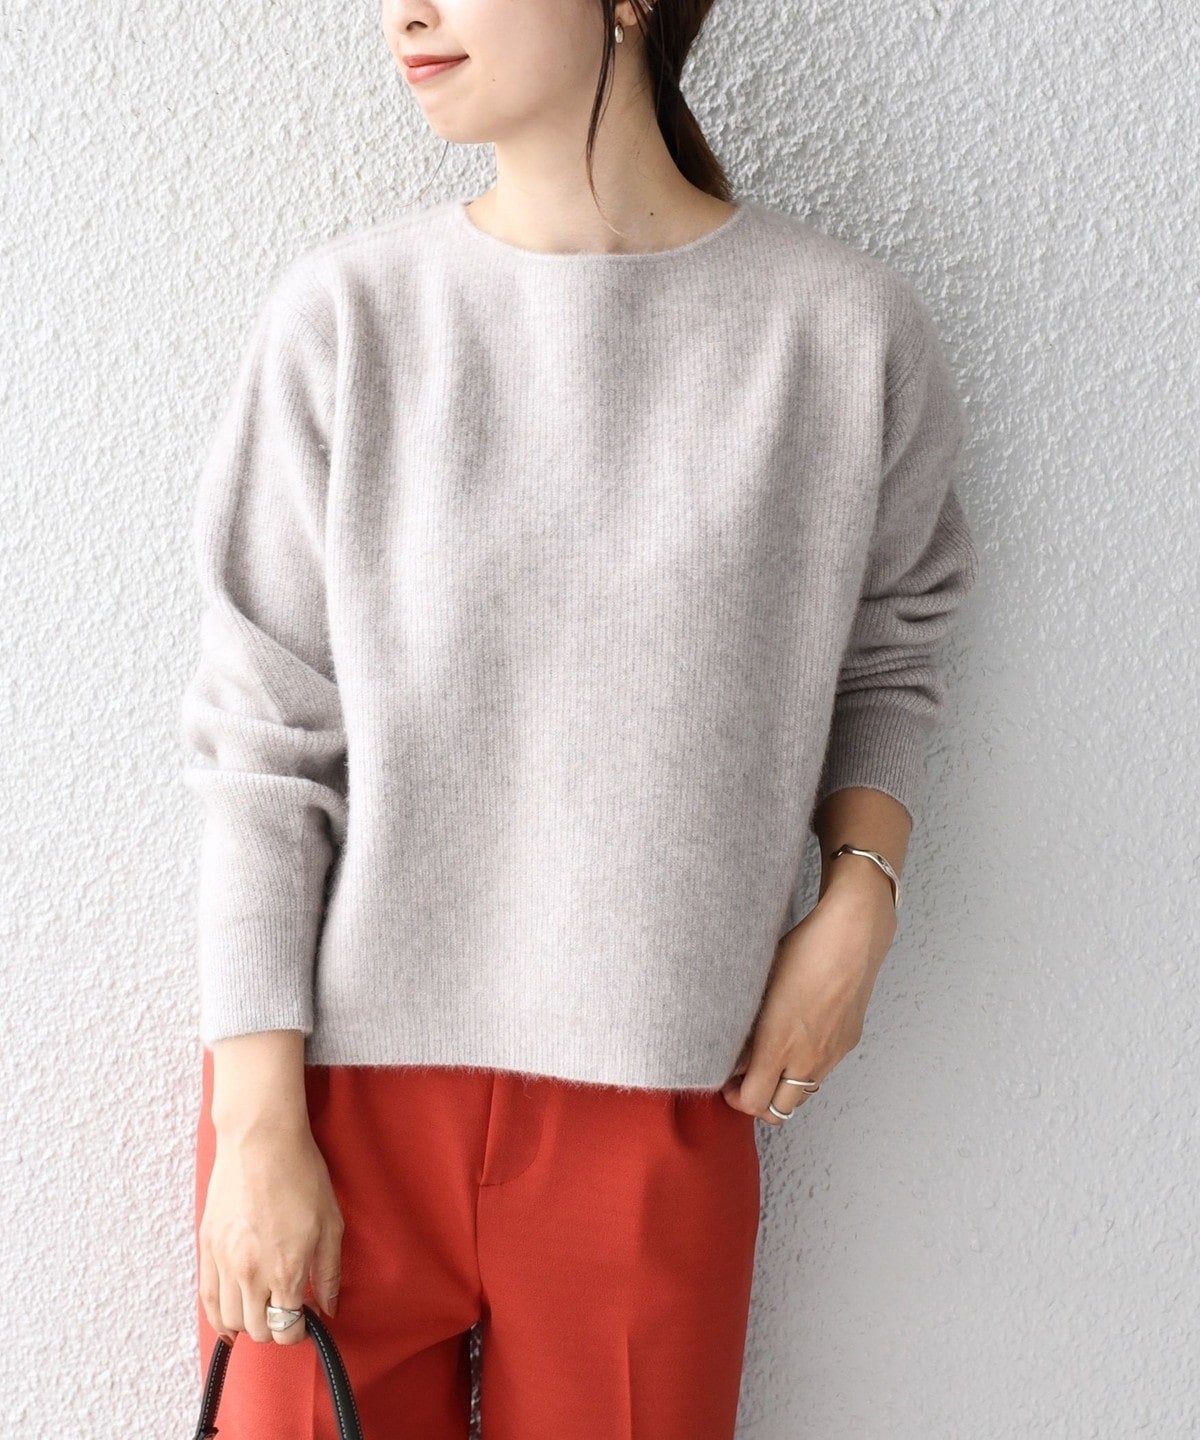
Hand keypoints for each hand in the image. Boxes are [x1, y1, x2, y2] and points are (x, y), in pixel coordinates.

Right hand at [198, 1119, 343, 1346]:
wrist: (261, 1140)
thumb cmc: (301, 1175)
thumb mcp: (331, 1223)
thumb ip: (329, 1272)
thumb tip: (328, 1308)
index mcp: (286, 1270)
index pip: (287, 1330)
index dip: (299, 1332)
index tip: (305, 1321)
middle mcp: (250, 1274)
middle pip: (257, 1331)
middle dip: (275, 1329)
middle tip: (286, 1312)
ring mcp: (224, 1262)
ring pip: (229, 1321)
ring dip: (248, 1322)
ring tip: (263, 1307)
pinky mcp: (206, 1248)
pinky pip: (206, 1299)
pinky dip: (218, 1315)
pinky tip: (231, 1316)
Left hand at [721, 877, 897, 1123]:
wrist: (852, 937)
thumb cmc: (801, 951)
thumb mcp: (760, 986)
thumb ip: (747, 1030)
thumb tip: (736, 1056)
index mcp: (778, 1044)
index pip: (753, 1102)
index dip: (735, 1098)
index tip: (727, 1082)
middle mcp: (807, 1058)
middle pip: (779, 1111)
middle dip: (758, 1102)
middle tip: (745, 1079)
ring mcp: (831, 1054)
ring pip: (803, 1094)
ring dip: (783, 1088)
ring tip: (771, 1061)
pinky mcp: (848, 1043)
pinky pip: (822, 1072)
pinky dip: (805, 1069)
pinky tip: (798, 1041)